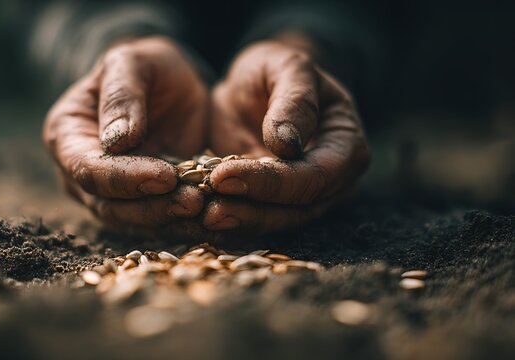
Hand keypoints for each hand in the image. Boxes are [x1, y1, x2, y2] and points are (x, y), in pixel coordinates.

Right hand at [43, 37, 207, 226]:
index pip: (88, 169)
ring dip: (169, 220)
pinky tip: (211, 219)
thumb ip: (122, 96)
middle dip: (152, 207)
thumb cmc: (146, 67)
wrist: (171, 85)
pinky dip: (182, 225)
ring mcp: (108, 194)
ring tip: (206, 210)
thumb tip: (116, 141)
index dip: (125, 178)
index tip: (165, 176)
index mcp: (67, 135)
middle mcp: (80, 172)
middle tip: (194, 201)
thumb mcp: (133, 63)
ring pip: (133, 222)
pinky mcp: (139, 205)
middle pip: (109, 205)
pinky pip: (157, 224)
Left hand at [205, 36, 369, 232]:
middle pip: (297, 209)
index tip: (225, 174)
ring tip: (202, 217)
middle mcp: (332, 182)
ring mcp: (304, 199)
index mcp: (347, 146)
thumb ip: (294, 100)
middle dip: (252, 209)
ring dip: (238, 222)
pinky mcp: (273, 206)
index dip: (273, 182)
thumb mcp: (287, 66)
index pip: (315, 177)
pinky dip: (228, 221)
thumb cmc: (276, 70)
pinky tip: (198, 218)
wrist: (252, 88)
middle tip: (209, 206)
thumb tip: (287, 144)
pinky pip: (254, 219)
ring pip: (274, 221)